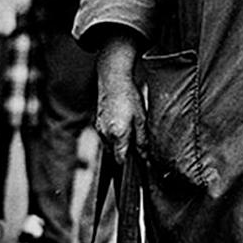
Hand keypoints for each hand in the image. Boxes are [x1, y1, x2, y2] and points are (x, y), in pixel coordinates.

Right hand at [94, 37, 146, 160]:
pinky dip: (114, 134)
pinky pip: (106, 134)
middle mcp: (105, 134)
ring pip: (109, 143)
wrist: (113, 80)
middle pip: (114, 152)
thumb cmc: (129, 97)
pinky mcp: (97, 122)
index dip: (129, 162)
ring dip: (119, 142)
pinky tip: (122, 124)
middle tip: (137, 145)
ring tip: (130, 131)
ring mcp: (99, 128)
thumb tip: (144, 155)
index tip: (138, 161)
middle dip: (125, 152)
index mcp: (117, 135)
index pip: (120, 158)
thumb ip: (142, 139)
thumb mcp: (141, 119)